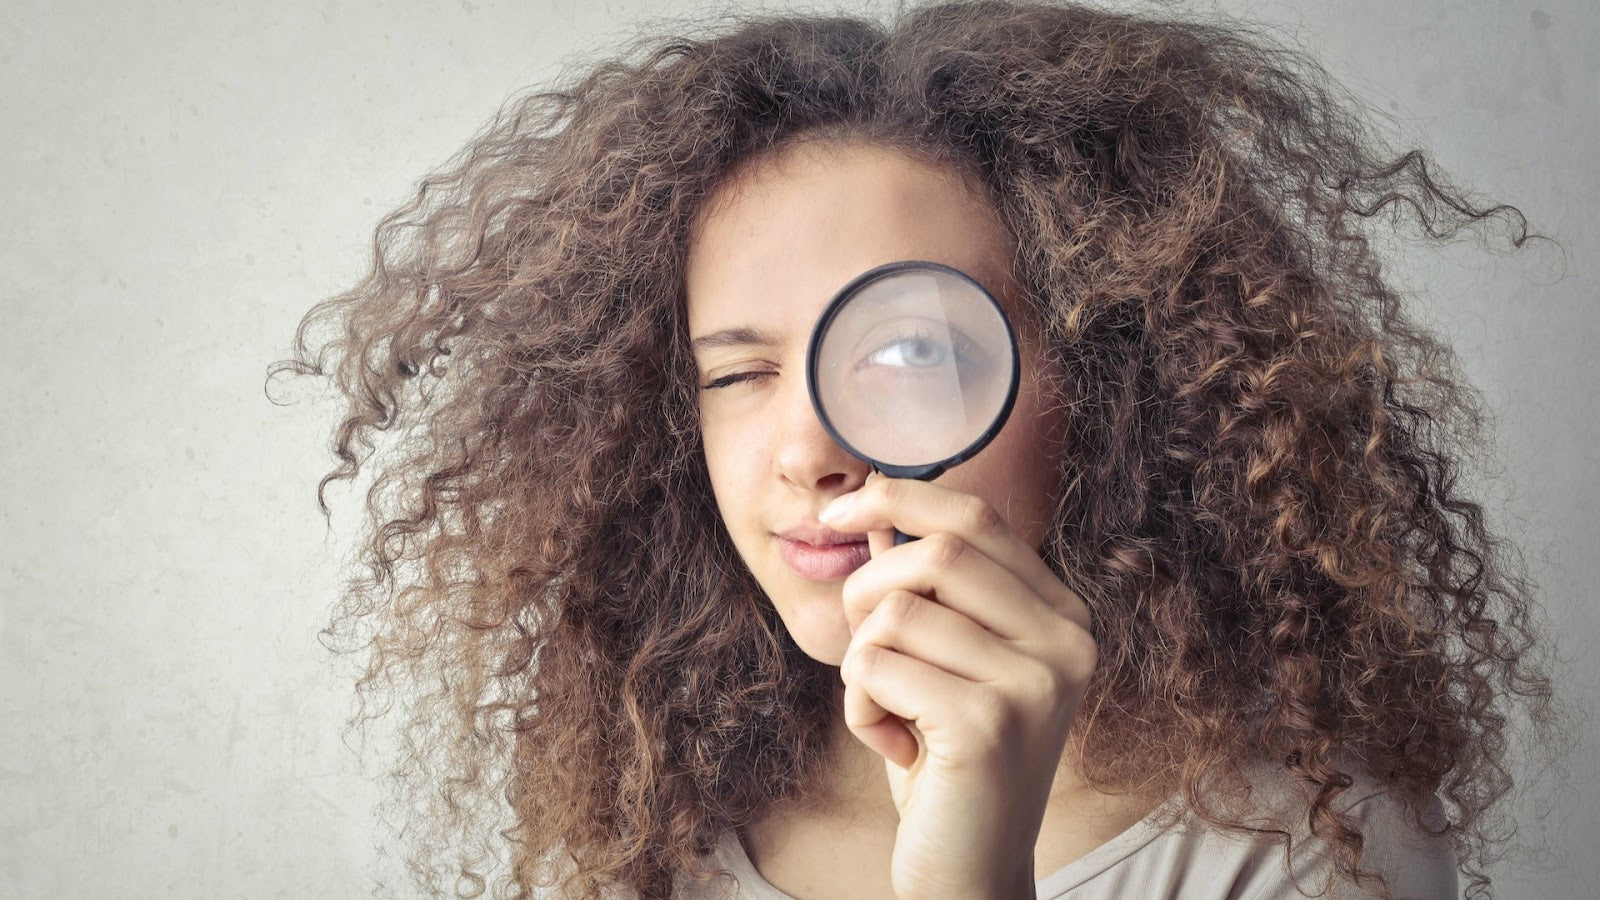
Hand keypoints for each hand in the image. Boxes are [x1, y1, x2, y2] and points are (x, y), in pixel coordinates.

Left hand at [819, 475, 1095, 899]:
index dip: (898, 498)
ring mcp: (1034, 683)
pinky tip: (894, 747)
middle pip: (934, 554)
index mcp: (1063, 615)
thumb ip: (924, 588)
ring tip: (890, 714)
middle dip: (866, 592)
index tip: (838, 514)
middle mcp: (1065, 642)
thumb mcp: (944, 662)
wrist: (970, 870)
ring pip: (894, 612)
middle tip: (863, 651)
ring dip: (861, 665)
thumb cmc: (948, 760)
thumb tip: (876, 505)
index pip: (976, 519)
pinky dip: (859, 707)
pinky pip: (875, 668)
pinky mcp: (987, 725)